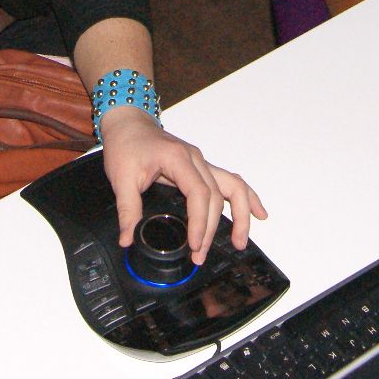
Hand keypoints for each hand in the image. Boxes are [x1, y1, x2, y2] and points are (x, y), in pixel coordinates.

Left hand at [101, 110, 265, 261]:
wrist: (129, 123)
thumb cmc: (127, 144)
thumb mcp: (121, 177)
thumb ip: (127, 209)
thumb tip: (128, 238)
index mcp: (178, 159)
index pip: (199, 193)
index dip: (200, 221)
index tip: (194, 243)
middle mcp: (196, 159)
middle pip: (216, 197)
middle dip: (213, 229)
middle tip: (201, 255)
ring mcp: (201, 162)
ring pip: (232, 186)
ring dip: (240, 214)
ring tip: (241, 241)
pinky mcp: (201, 168)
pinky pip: (230, 182)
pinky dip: (245, 198)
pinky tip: (257, 212)